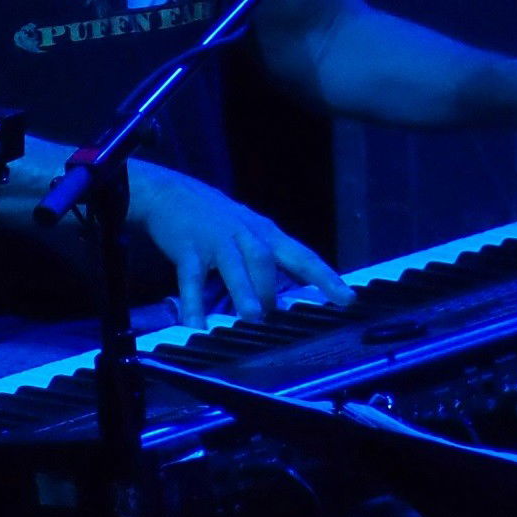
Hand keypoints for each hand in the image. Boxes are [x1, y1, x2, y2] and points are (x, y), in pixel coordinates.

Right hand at [132, 172, 354, 326]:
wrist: (169, 192)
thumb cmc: (215, 217)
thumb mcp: (248, 229)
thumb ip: (269, 257)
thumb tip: (294, 293)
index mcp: (265, 232)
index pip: (302, 255)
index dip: (325, 277)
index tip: (347, 299)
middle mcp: (244, 233)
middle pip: (265, 260)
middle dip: (273, 289)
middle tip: (276, 319)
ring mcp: (216, 240)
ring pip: (235, 265)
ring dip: (245, 290)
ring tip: (252, 316)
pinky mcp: (188, 248)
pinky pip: (192, 278)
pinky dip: (194, 303)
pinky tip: (196, 325)